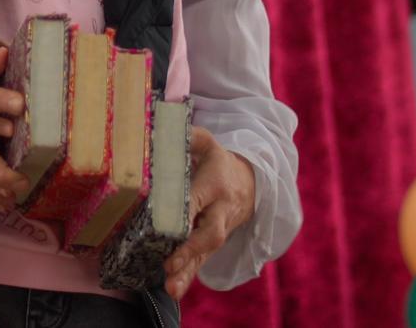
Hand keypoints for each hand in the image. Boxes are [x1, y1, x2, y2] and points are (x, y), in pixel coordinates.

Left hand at [163, 126, 255, 299]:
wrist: (251, 184)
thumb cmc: (219, 162)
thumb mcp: (208, 144)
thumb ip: (191, 135)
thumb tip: (164, 126)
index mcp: (216, 184)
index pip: (199, 197)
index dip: (186, 208)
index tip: (165, 218)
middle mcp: (220, 211)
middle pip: (209, 233)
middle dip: (190, 248)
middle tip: (170, 262)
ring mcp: (218, 231)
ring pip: (205, 254)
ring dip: (188, 271)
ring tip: (171, 287)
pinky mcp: (211, 244)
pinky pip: (202, 262)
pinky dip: (188, 276)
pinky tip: (173, 289)